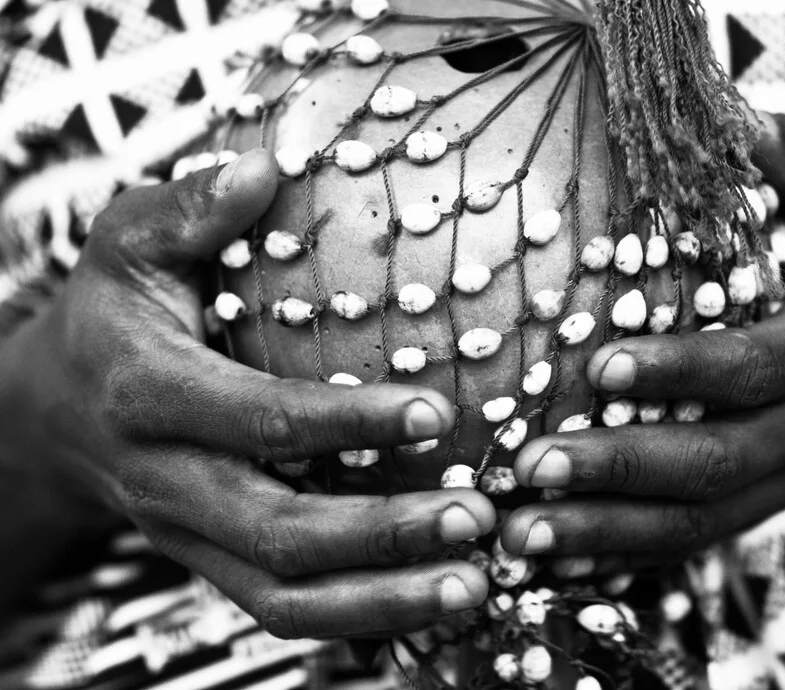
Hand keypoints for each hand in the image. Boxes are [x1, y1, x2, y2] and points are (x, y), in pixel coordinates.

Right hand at [0, 150, 492, 636]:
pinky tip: (432, 598)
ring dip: (383, 601)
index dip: (346, 421)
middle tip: (478, 518)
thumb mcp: (126, 245)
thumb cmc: (111, 315)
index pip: (257, 419)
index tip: (436, 410)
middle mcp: (168, 483)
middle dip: (382, 535)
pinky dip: (362, 617)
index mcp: (149, 396)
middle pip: (277, 533)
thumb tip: (264, 167)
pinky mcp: (213, 564)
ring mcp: (189, 538)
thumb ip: (186, 209)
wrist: (49, 415)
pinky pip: (286, 611)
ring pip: (284, 598)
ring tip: (473, 583)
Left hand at [499, 114, 784, 563]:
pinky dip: (622, 550)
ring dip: (607, 529)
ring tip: (521, 532)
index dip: (686, 370)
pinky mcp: (760, 509)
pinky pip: (692, 544)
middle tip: (532, 467)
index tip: (600, 365)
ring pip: (699, 521)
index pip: (758, 367)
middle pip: (718, 461)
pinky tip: (554, 555)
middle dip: (623, 468)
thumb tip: (734, 120)